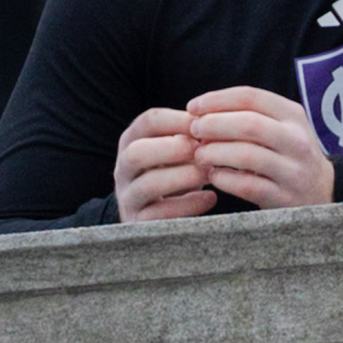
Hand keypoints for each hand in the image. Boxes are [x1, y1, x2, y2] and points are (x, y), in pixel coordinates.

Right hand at [114, 108, 215, 222]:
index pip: (149, 121)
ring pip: (147, 185)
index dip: (179, 120)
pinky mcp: (138, 222)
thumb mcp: (176, 147)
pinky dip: (189, 204)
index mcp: (133, 141)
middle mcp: (124, 168)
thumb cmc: (174, 168)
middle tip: (203, 150)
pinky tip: (210, 197)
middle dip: (173, 149)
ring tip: (209, 173)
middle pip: (137, 153)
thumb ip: (191, 135)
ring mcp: (128, 197)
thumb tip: (218, 126)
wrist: (155, 210)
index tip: (206, 124)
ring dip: (183, 176)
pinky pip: (160, 214)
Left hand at [186, 86, 334, 209]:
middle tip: (193, 131)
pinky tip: (214, 176)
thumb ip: (249, 115)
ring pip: (246, 155)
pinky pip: (247, 185)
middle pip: (248, 124)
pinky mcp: (285, 197)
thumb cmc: (287, 154)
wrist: (322, 191)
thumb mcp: (281, 126)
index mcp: (293, 115)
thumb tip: (201, 112)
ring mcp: (293, 170)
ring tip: (200, 155)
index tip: (193, 107)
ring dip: (214, 153)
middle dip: (213, 125)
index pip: (251, 97)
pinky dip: (223, 179)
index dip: (216, 99)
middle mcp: (297, 140)